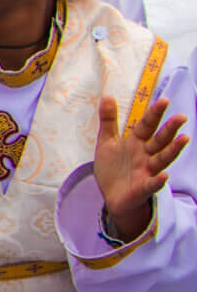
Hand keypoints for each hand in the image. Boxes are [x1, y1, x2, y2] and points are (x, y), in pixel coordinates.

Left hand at [93, 96, 186, 242]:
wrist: (111, 195)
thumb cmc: (113, 167)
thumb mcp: (107, 141)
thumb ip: (108, 120)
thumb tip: (107, 95)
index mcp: (136, 142)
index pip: (147, 125)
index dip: (155, 114)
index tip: (165, 100)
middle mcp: (145, 155)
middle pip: (159, 140)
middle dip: (170, 129)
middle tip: (181, 117)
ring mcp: (146, 171)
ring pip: (162, 159)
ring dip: (173, 150)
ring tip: (184, 138)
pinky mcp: (143, 188)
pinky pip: (152, 184)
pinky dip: (158, 180)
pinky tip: (165, 176)